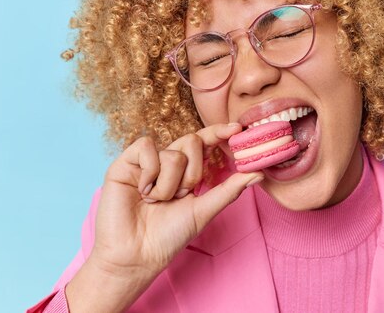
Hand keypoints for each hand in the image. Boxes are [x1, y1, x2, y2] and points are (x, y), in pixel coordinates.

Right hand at [89, 122, 262, 280]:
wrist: (137, 254)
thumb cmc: (169, 236)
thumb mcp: (204, 210)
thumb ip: (229, 190)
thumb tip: (258, 173)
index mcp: (185, 171)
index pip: (203, 142)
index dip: (218, 132)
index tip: (237, 128)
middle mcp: (166, 162)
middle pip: (191, 142)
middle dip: (193, 174)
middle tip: (180, 197)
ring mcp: (146, 162)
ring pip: (172, 153)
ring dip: (170, 184)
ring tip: (155, 201)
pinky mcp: (125, 162)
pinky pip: (146, 147)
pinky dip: (150, 172)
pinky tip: (143, 191)